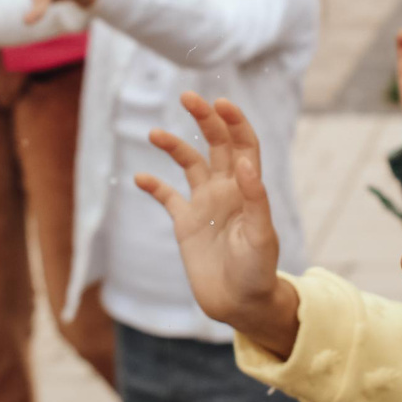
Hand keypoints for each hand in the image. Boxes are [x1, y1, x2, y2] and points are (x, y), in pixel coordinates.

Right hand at [136, 92, 300, 353]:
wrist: (241, 304)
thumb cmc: (258, 271)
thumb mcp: (261, 235)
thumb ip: (255, 199)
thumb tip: (246, 163)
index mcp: (248, 189)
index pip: (244, 145)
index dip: (234, 122)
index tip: (220, 102)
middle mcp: (226, 190)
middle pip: (216, 145)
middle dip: (204, 119)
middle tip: (188, 97)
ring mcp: (205, 205)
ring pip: (189, 164)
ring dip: (174, 146)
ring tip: (153, 133)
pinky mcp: (186, 224)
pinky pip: (167, 198)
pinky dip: (154, 186)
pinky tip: (140, 177)